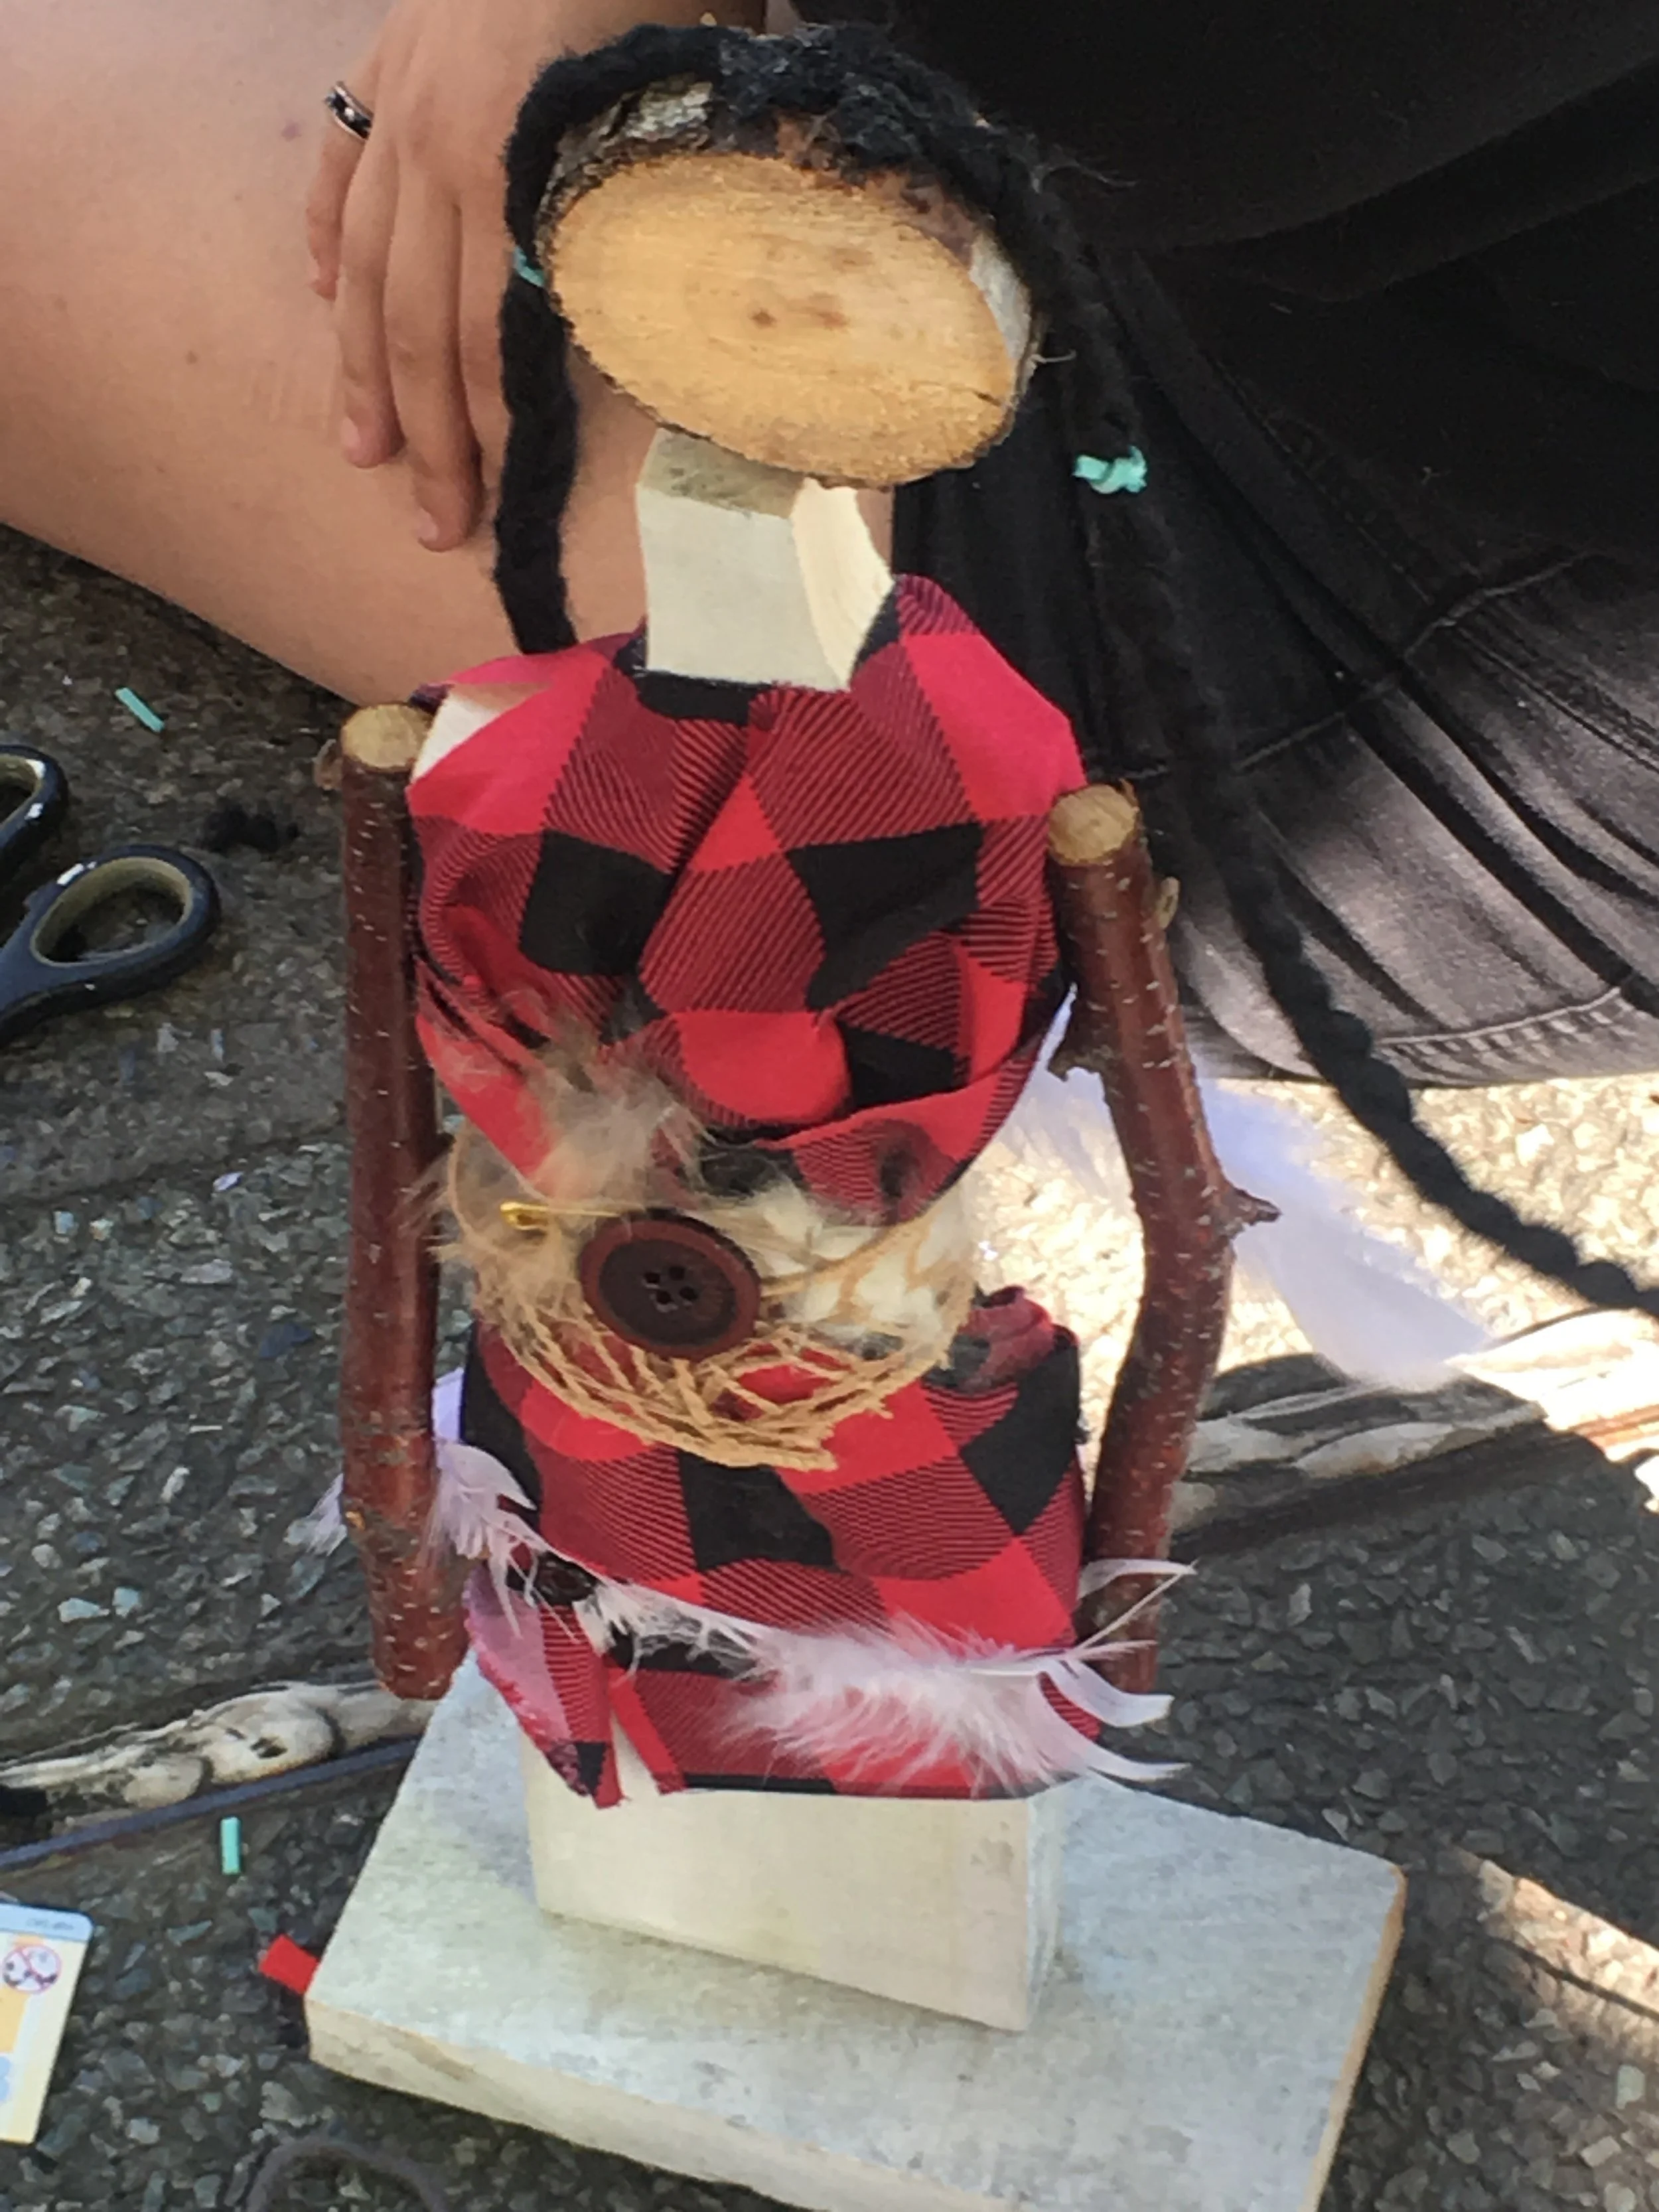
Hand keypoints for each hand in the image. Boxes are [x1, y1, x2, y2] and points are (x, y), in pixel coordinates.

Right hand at [307, 0, 761, 551]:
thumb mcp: (687, 114)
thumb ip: (667, 227)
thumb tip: (674, 338)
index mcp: (517, 167)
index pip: (492, 338)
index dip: (489, 431)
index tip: (496, 503)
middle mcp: (442, 147)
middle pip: (421, 323)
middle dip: (427, 435)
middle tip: (436, 521)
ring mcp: (402, 103)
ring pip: (364, 266)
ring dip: (361, 367)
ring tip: (361, 450)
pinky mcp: (386, 61)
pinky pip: (338, 168)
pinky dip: (326, 240)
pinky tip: (321, 304)